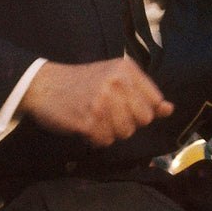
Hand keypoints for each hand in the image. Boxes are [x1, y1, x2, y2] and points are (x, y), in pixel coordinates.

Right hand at [22, 58, 173, 147]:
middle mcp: (117, 82)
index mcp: (126, 69)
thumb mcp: (114, 79)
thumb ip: (143, 94)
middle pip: (143, 120)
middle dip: (127, 123)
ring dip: (110, 132)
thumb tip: (169, 109)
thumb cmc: (81, 84)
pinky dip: (94, 139)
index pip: (155, 102)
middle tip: (106, 114)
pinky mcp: (88, 121)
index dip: (140, 110)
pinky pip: (105, 142)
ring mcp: (103, 102)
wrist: (42, 85)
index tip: (122, 105)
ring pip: (125, 133)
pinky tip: (83, 125)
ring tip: (94, 118)